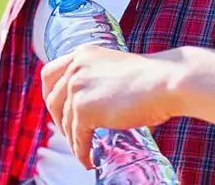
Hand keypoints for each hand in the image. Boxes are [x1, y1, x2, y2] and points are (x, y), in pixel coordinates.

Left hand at [41, 45, 179, 169]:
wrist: (165, 81)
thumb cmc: (151, 78)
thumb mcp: (115, 69)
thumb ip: (99, 79)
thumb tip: (95, 105)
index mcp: (82, 54)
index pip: (49, 73)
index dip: (50, 94)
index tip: (57, 109)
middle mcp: (75, 67)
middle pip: (52, 99)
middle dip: (59, 120)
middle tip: (71, 133)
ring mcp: (77, 88)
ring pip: (65, 122)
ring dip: (73, 140)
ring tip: (84, 151)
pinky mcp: (84, 110)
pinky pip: (77, 138)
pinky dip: (81, 152)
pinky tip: (89, 160)